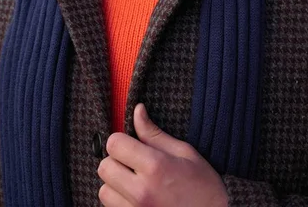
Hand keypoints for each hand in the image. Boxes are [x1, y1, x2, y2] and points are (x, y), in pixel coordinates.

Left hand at [98, 103, 227, 205]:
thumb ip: (154, 133)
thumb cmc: (203, 185)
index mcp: (155, 166)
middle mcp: (142, 191)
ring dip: (115, 184)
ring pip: (104, 191)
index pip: (114, 144)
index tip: (131, 144)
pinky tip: (136, 198)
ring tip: (135, 183)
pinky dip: (119, 202)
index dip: (121, 140)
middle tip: (133, 163)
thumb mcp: (183, 152)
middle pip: (105, 167)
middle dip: (116, 161)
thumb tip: (137, 110)